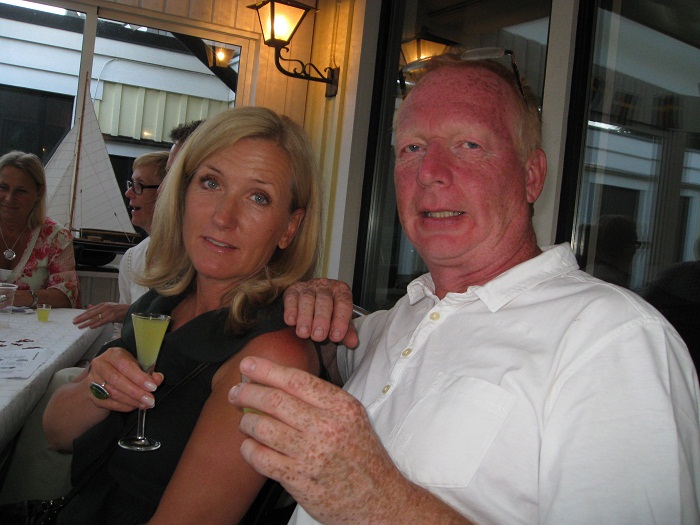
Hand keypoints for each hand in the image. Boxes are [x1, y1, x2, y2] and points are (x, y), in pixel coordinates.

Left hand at [73, 302, 129, 328]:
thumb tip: (89, 306)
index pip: (90, 310)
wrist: (131, 310)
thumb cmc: (120, 310)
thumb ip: (98, 308)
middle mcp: (105, 307)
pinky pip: (103, 321)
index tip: (75, 319)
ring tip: (79, 326)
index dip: (82, 315)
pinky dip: (96, 324)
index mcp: (103, 305)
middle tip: (74, 322)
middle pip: (91, 314)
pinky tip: (90, 327)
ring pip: (95, 318)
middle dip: (81, 318)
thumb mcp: (108, 307)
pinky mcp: (113, 316)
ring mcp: (109, 312)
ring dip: (86, 323)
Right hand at [87, 347, 163, 411]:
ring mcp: (93, 381)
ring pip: (113, 393)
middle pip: (117, 381)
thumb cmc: (122, 368)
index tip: (152, 386)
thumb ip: (147, 372)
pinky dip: (124, 406)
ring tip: (145, 404)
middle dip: (136, 392)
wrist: (101, 376)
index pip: (125, 365)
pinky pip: (109, 403)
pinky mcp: (92, 395)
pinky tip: (134, 406)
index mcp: (113, 354)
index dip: (139, 377)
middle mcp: (100, 366)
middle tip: (150, 400)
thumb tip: (158, 379)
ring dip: (132, 401)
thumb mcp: (135, 364)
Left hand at [229, 357, 414, 523]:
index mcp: (340, 406)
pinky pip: (261, 458)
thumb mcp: (351, 417)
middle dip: (247, 392)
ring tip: (245, 421)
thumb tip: (280, 381)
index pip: (296, 380)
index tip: (247, 364)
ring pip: (263, 428)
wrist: (377, 498)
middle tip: (235, 392)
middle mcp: (326, 427)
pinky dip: (248, 449)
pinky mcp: (299, 480)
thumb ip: (321, 399)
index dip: (266, 369)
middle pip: (274, 400)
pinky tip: (250, 446)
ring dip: (246, 421)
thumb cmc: (361, 454)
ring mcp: (311, 454)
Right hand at [283, 278, 358, 347]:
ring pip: (307, 299)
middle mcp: (325, 286)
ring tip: (304, 333)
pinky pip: (291, 298)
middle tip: (318, 336)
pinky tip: (291, 322)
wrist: (312, 302)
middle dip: (321, 319)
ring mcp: (308, 287)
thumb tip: (353, 343)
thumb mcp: (340, 322)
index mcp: (341, 291)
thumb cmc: (329, 313)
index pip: (343, 303)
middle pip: (324, 301)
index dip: (340, 320)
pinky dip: (290, 310)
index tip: (336, 337)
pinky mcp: (292, 290)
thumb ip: (347, 332)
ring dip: (305, 317)